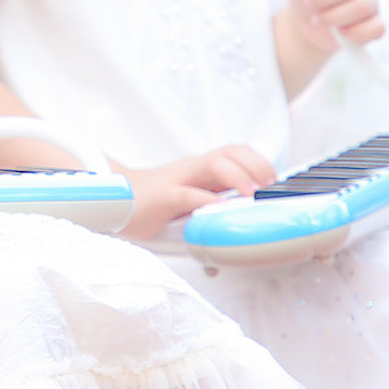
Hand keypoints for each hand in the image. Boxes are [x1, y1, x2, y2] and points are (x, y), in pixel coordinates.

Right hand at [121, 144, 280, 240]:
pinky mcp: (165, 197)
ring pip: (215, 163)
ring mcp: (179, 179)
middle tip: (268, 189)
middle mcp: (193, 168)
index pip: (237, 153)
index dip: (260, 164)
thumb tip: (233, 238)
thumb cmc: (154, 204)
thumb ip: (210, 211)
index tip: (274, 185)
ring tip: (252, 194)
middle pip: (232, 151)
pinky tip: (219, 211)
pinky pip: (190, 194)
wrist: (114, 201)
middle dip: (257, 166)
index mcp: (201, 169)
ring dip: (239, 177)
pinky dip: (208, 202)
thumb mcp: (188, 203)